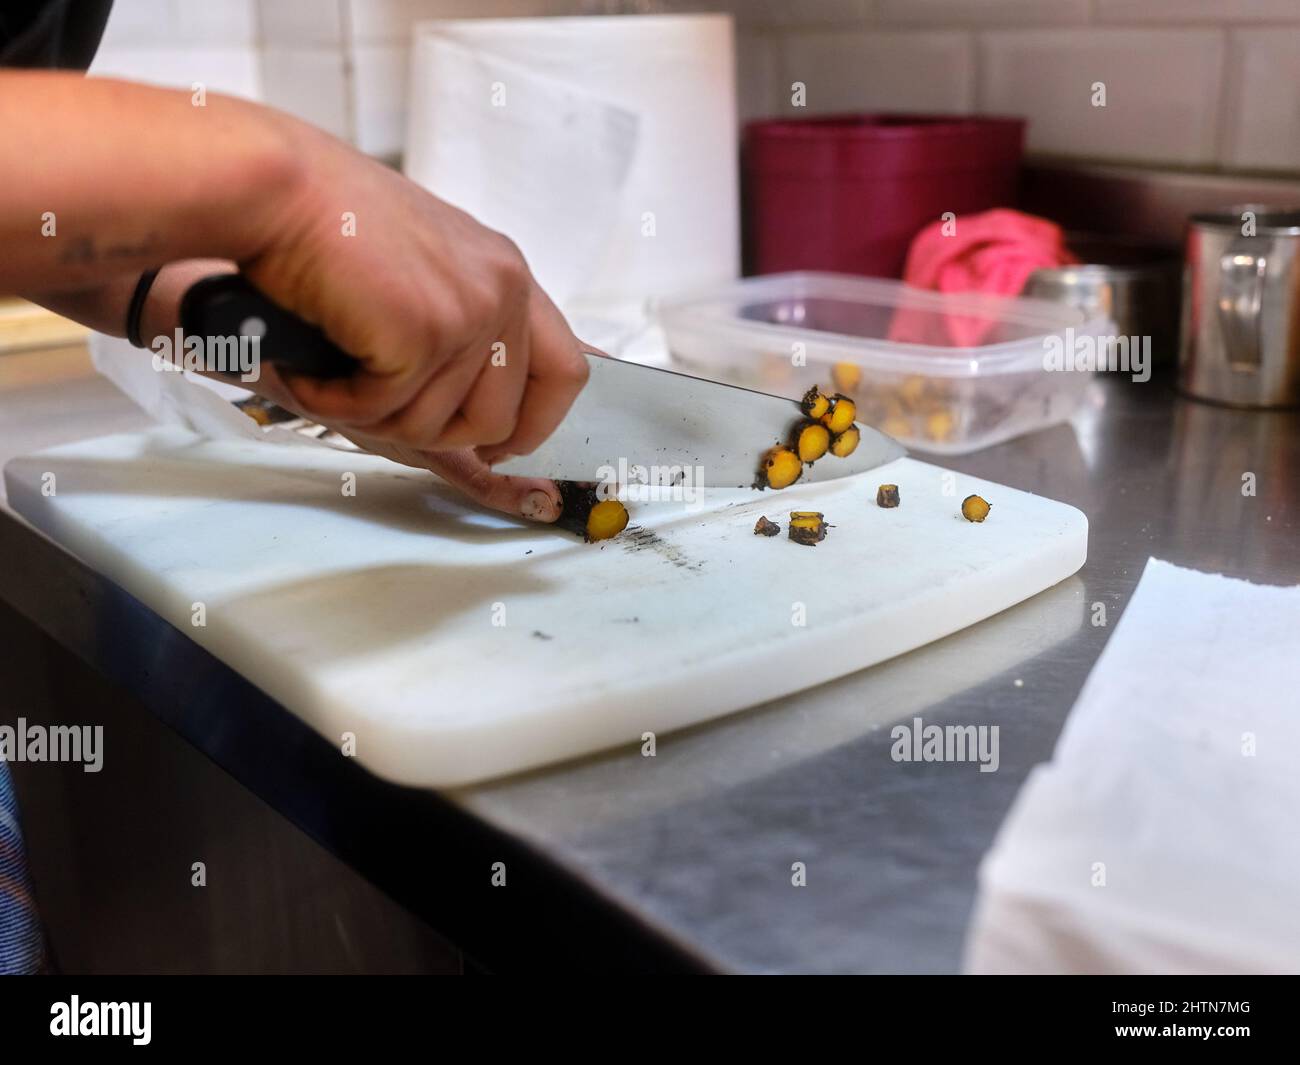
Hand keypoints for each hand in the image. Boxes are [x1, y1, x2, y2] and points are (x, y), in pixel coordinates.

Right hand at [239, 119, 588, 462]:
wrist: (278, 185)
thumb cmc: (330, 220)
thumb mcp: (428, 264)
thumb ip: (463, 317)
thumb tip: (485, 401)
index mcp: (509, 276)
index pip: (566, 374)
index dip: (535, 425)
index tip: (498, 448)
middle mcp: (503, 293)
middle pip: (497, 421)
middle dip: (432, 433)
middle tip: (378, 409)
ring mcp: (469, 314)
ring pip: (433, 427)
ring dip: (371, 417)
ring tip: (328, 372)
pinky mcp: (424, 334)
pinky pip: (384, 413)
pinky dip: (335, 404)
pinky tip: (310, 370)